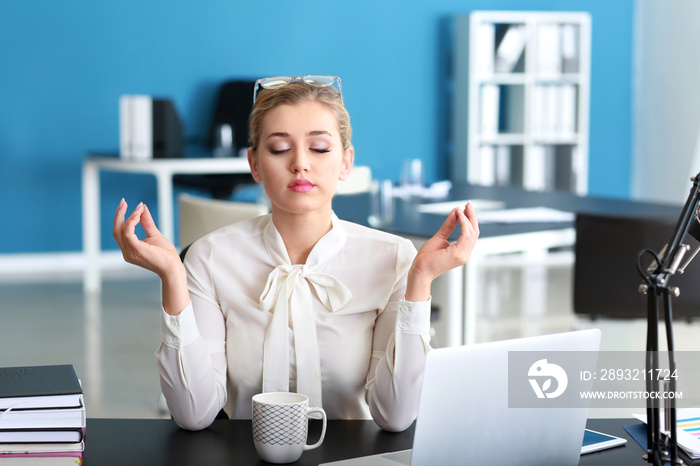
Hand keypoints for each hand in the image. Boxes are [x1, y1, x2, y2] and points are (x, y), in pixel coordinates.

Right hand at [113, 199, 188, 313]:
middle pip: (116, 230)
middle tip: (123, 202)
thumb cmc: (165, 254)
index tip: (127, 205)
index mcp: (129, 249)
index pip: (119, 232)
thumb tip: (142, 207)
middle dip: (118, 214)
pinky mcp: (136, 250)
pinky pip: (128, 233)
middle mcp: (127, 252)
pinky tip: (138, 215)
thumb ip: (146, 222)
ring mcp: (130, 252)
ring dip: (130, 216)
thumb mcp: (154, 234)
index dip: (121, 218)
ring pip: (121, 230)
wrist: (173, 267)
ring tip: (138, 208)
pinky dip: (132, 221)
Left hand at [405, 202, 478, 300]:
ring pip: (472, 232)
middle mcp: (465, 254)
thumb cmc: (427, 258)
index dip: (470, 220)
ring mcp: (463, 255)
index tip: (466, 207)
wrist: (419, 270)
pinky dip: (463, 223)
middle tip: (468, 203)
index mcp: (462, 252)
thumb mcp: (439, 237)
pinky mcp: (458, 254)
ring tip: (461, 208)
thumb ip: (448, 225)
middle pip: (474, 232)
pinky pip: (465, 235)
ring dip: (467, 218)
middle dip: (472, 216)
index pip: (471, 234)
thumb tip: (455, 212)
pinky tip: (459, 215)